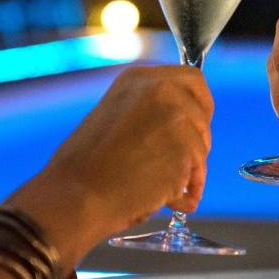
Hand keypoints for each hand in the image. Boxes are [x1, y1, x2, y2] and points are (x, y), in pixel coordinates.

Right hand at [8, 65, 213, 265]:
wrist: (75, 196)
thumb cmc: (88, 168)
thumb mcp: (117, 117)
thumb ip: (150, 113)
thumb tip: (181, 127)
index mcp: (139, 78)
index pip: (192, 80)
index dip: (199, 105)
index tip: (196, 125)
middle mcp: (161, 89)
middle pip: (203, 110)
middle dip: (199, 137)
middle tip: (184, 162)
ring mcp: (175, 117)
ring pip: (201, 144)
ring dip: (190, 169)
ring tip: (166, 188)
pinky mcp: (184, 148)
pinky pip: (198, 172)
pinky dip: (188, 190)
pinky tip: (168, 199)